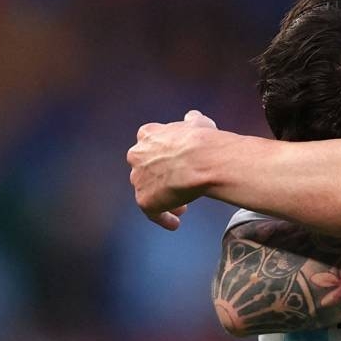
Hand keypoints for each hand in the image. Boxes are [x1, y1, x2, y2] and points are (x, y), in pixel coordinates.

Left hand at [127, 110, 217, 229]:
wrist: (202, 160)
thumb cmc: (203, 140)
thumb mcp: (199, 123)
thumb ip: (191, 121)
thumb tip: (192, 116)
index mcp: (148, 135)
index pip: (149, 144)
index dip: (163, 154)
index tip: (174, 161)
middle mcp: (137, 156)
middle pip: (144, 169)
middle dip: (160, 176)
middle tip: (178, 183)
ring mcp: (139, 179)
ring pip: (148, 191)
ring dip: (164, 197)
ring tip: (182, 205)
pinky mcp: (145, 201)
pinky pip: (154, 213)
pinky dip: (164, 218)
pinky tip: (175, 223)